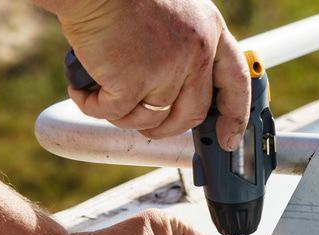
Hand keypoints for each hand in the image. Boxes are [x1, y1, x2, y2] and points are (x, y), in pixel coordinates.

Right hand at [44, 0, 249, 150]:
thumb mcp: (173, 12)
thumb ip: (184, 46)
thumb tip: (176, 93)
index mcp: (209, 30)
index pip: (236, 82)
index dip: (235, 115)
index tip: (228, 139)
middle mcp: (195, 52)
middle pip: (192, 113)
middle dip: (168, 129)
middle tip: (149, 128)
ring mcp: (166, 70)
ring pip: (151, 119)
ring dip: (126, 116)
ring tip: (105, 94)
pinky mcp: (132, 82)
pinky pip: (115, 113)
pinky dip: (94, 106)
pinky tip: (83, 91)